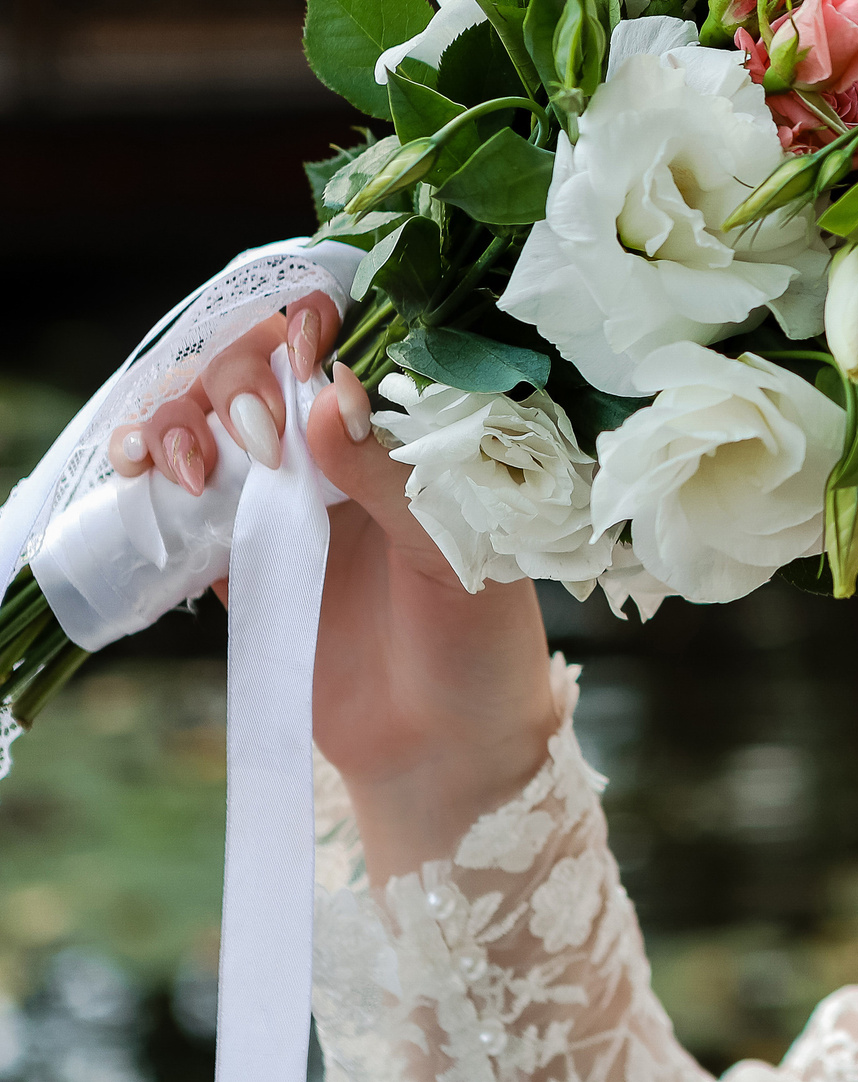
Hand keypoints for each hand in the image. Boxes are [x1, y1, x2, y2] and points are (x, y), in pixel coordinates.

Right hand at [110, 297, 559, 878]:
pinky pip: (186, 504)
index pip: (346, 350)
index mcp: (408, 439)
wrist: (444, 750)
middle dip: (237, 380)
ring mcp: (289, 507)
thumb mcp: (459, 551)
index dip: (309, 330)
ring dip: (183, 420)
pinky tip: (153, 479)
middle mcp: (345, 459)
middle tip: (257, 435)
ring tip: (195, 465)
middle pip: (262, 374)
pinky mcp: (244, 562)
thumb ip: (395, 477)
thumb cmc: (481, 642)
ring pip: (212, 427)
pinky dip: (154, 478)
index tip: (298, 345)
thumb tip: (329, 397)